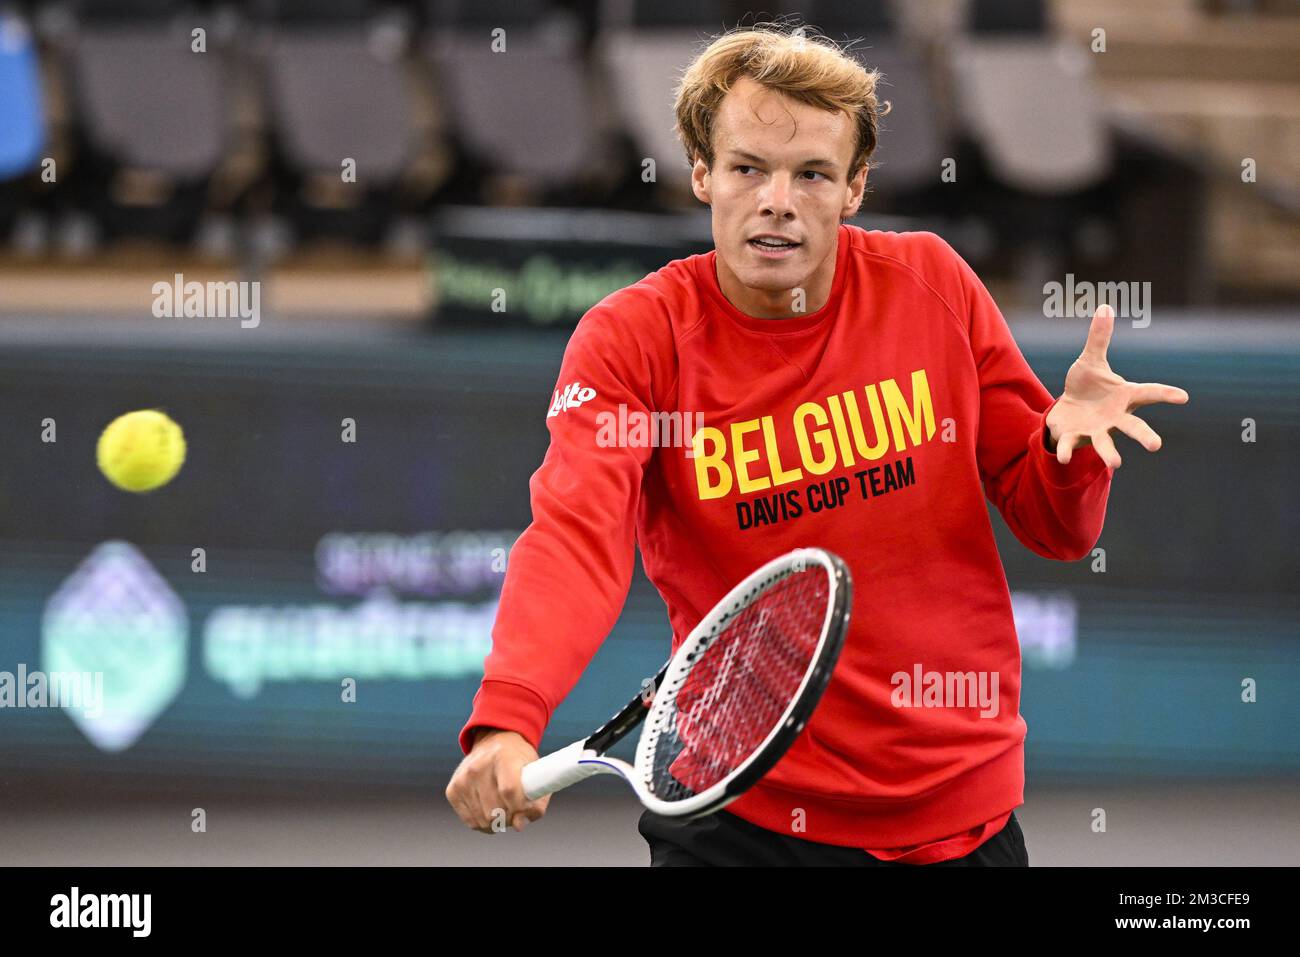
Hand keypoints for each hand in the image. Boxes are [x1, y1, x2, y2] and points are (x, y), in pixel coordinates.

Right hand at [445, 728, 550, 833]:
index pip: (509, 790)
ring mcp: (462, 779)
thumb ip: (535, 802)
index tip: (525, 808)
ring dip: (497, 822)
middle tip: (515, 809)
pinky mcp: (452, 790)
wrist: (493, 743)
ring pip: (483, 821)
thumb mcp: (535, 773)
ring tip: (503, 808)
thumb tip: (519, 825)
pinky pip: (471, 822)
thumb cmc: (518, 760)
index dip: (520, 807)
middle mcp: (478, 766)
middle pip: (495, 811)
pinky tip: (490, 809)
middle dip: (509, 817)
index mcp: (503, 756)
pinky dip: (483, 822)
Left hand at [1046, 304, 1188, 467]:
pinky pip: (1071, 445)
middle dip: (1144, 436)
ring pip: (1105, 443)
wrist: (1066, 410)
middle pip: (1133, 427)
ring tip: (1117, 463)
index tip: (1184, 397)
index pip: (1148, 393)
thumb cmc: (1086, 386)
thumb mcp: (1091, 361)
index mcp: (1123, 396)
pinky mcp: (1074, 437)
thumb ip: (1098, 338)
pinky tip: (1064, 458)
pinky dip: (1069, 451)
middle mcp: (1113, 417)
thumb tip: (1104, 306)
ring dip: (1110, 453)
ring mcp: (1095, 430)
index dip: (1165, 394)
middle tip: (1156, 446)